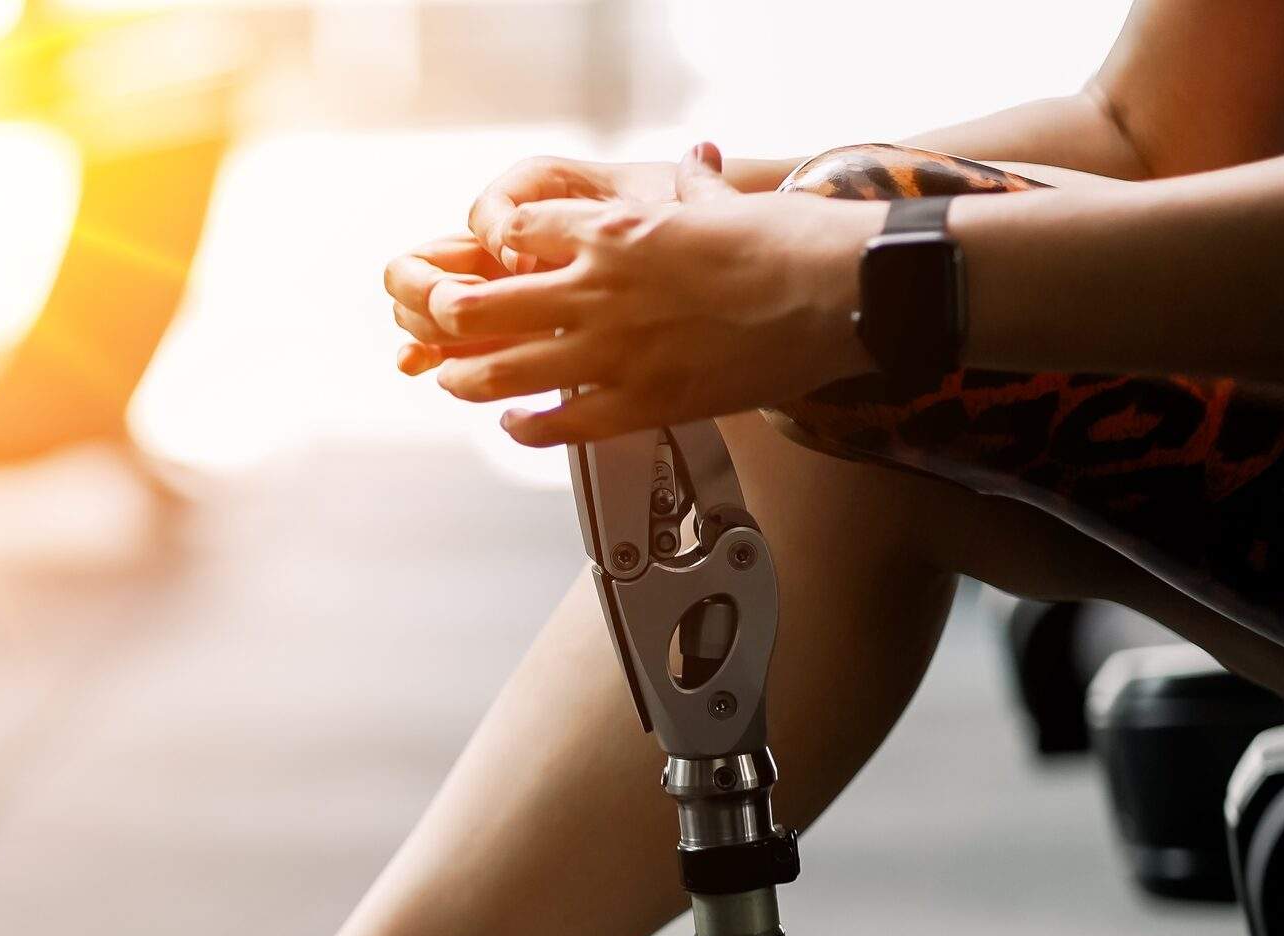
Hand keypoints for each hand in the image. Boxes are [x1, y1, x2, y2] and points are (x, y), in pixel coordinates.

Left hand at [401, 145, 883, 445]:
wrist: (842, 292)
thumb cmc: (793, 245)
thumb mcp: (724, 201)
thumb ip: (695, 186)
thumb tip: (697, 160)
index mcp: (615, 231)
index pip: (515, 232)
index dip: (492, 250)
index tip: (487, 262)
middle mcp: (599, 288)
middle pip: (481, 304)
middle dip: (450, 318)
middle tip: (441, 328)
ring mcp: (614, 350)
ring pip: (500, 369)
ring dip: (466, 376)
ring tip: (454, 379)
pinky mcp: (641, 403)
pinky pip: (556, 425)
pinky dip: (524, 427)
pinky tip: (516, 425)